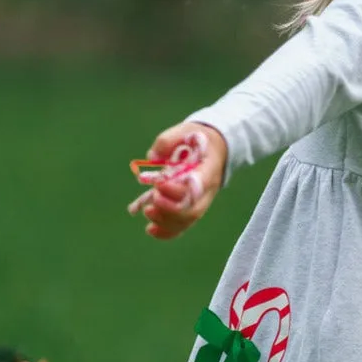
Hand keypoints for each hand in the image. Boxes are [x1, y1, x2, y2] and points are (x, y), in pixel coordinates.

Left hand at [133, 122, 227, 239]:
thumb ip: (167, 141)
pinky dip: (166, 231)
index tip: (159, 183)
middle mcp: (207, 190)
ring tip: (147, 212)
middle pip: (193, 210)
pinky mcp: (192, 208)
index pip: (198, 186)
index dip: (178, 190)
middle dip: (170, 209)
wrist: (215, 147)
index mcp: (208, 169)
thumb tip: (152, 158)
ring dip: (165, 221)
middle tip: (153, 197)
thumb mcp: (184, 130)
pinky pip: (182, 226)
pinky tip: (150, 230)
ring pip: (186, 220)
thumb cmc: (197, 138)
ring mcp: (201, 201)